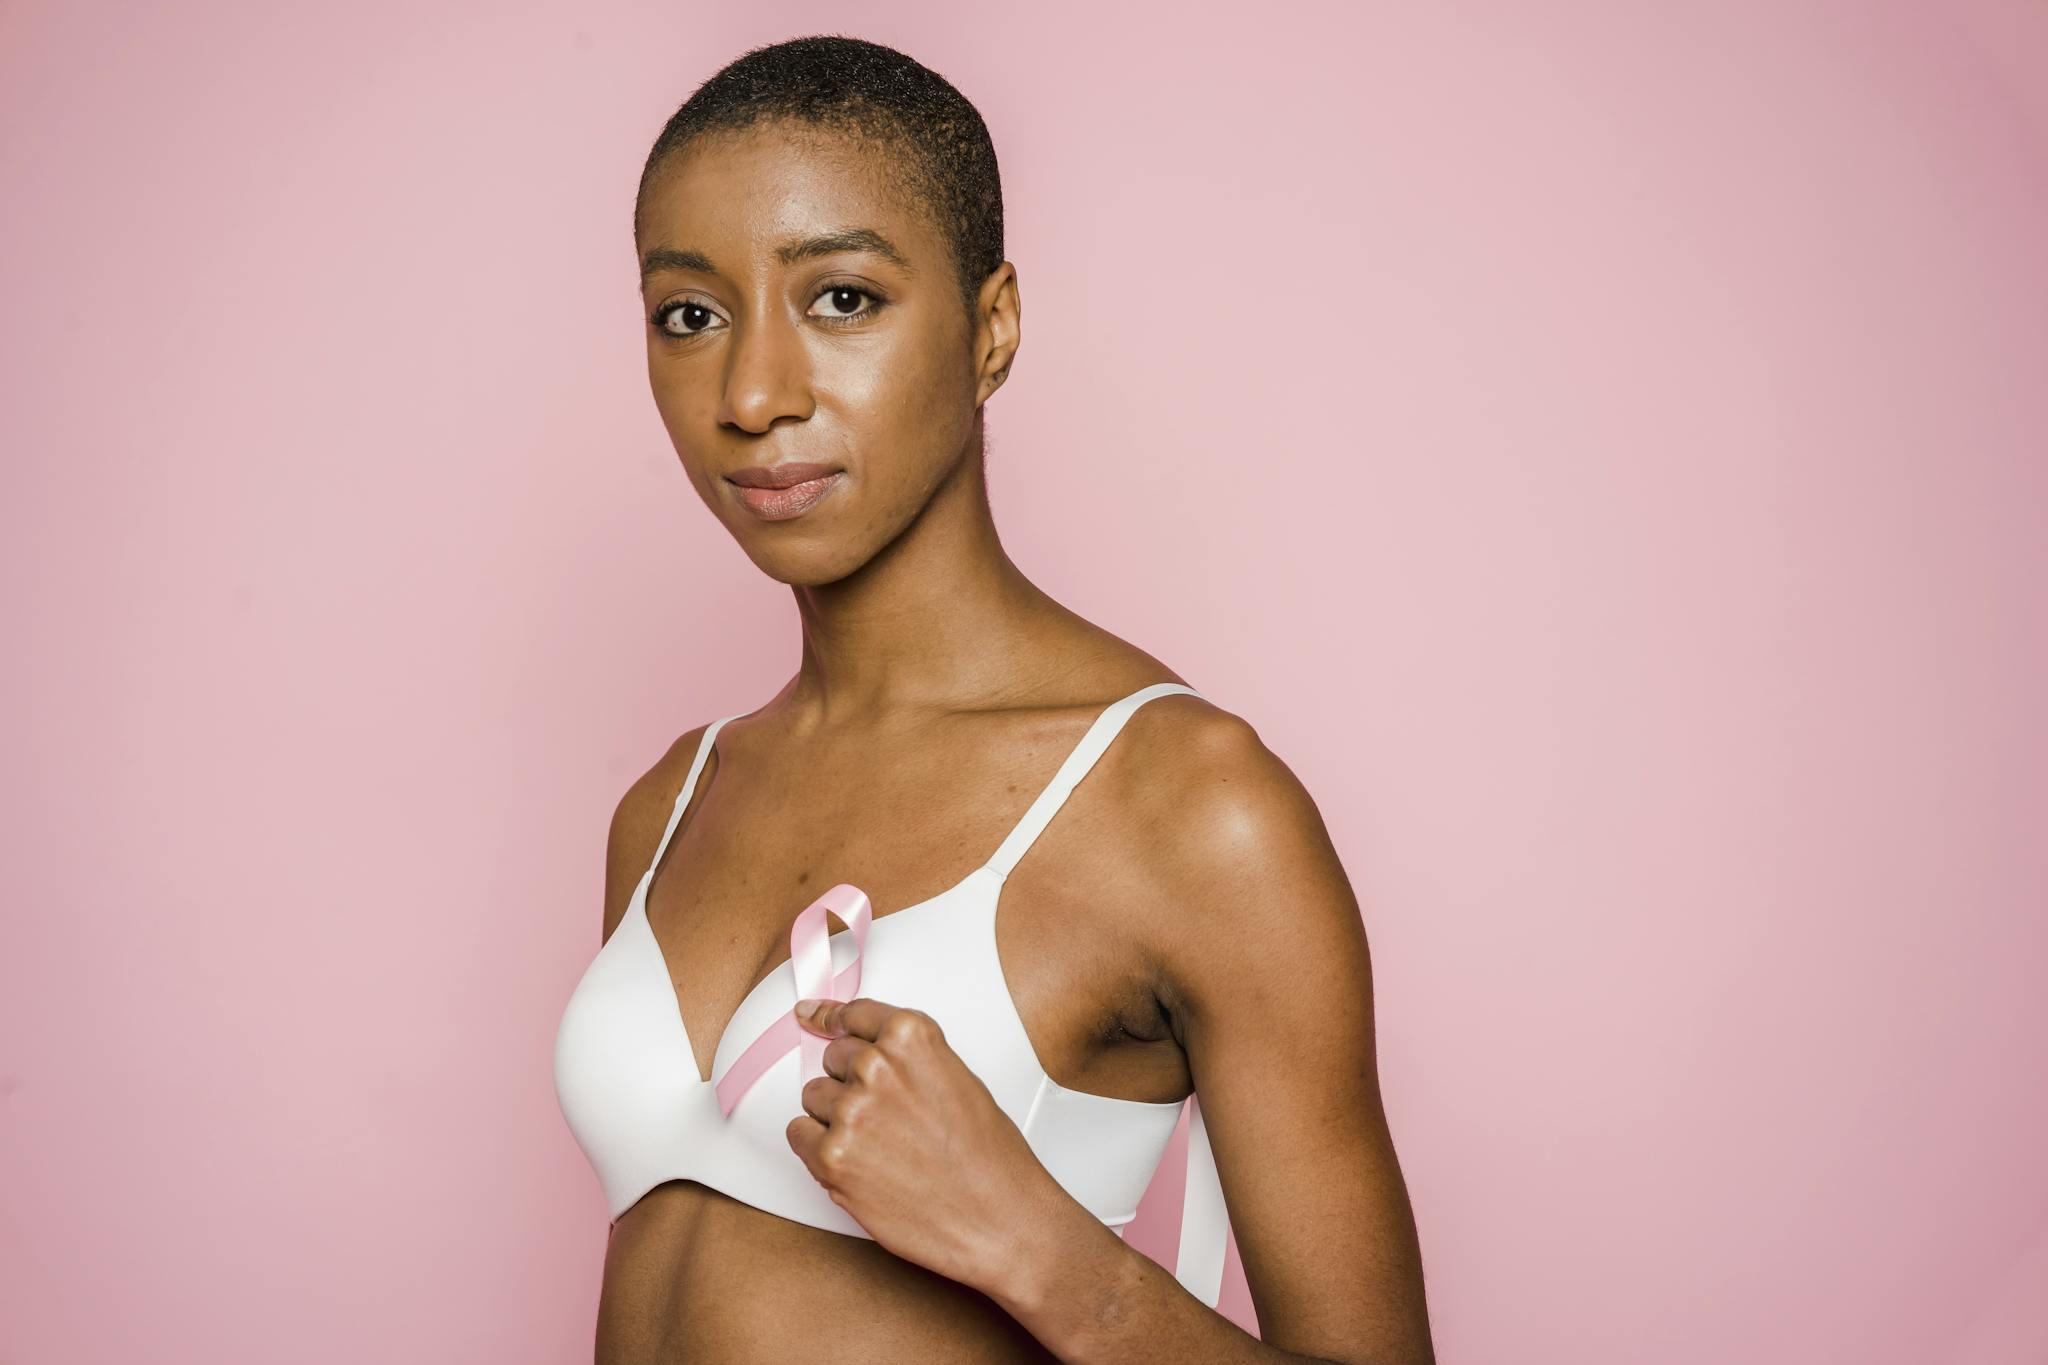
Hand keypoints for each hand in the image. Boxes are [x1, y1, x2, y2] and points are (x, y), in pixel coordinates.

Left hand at [787, 995, 1068, 1289]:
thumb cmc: (988, 1156)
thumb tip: (866, 1056)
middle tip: (883, 1116)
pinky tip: (856, 1163)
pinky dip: (817, 1148)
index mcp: (912, 1038)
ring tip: (879, 1146)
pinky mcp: (832, 1157)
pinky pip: (798, 1134)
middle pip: (833, 1058)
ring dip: (835, 1117)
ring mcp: (851, 1111)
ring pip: (814, 1097)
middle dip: (850, 1081)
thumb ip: (908, 1061)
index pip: (855, 1013)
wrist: (998, 1217)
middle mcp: (877, 1065)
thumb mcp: (957, 1080)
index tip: (812, 1016)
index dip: (831, 1016)